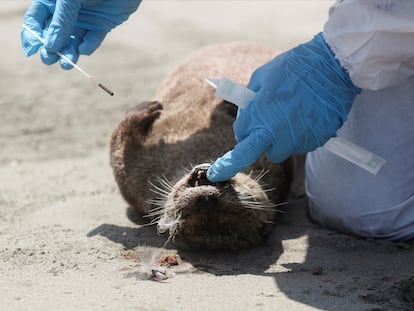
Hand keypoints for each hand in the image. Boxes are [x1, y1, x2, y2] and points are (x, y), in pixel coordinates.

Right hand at [21, 0, 140, 68]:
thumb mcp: (69, 0)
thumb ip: (60, 22)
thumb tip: (50, 46)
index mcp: (52, 2)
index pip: (36, 20)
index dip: (32, 35)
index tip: (32, 50)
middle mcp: (67, 12)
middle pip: (53, 34)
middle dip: (50, 49)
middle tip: (49, 60)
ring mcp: (84, 19)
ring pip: (73, 41)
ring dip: (69, 53)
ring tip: (67, 64)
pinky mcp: (102, 25)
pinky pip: (92, 40)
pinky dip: (88, 46)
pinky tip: (84, 48)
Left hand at [207, 33, 360, 181]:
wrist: (332, 65)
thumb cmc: (292, 67)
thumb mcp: (261, 77)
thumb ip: (249, 100)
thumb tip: (246, 112)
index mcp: (259, 121)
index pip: (240, 150)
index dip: (237, 146)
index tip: (218, 172)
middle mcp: (277, 136)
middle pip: (265, 150)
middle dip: (265, 138)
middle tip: (273, 117)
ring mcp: (299, 140)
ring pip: (286, 146)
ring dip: (286, 134)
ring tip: (295, 108)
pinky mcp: (317, 140)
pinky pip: (304, 141)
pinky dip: (304, 131)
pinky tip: (308, 111)